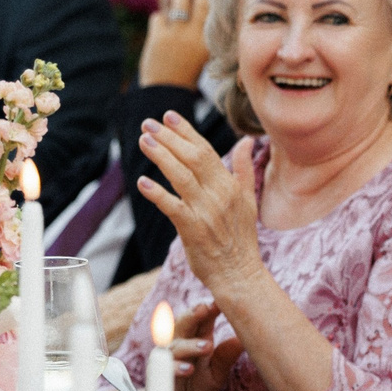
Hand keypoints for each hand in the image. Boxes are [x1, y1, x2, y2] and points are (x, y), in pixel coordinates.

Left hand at [138, 120, 265, 296]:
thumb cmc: (241, 239)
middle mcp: (219, 195)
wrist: (239, 274)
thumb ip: (244, 169)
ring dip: (161, 157)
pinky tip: (142, 182)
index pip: (206, 151)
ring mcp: (206, 212)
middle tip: (148, 124)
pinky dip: (157, 194)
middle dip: (169, 138)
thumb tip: (247, 141)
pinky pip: (172, 207)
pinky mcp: (193, 230)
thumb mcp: (249, 200)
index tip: (168, 116)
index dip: (186, 132)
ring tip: (144, 141)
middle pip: (192, 158)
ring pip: (181, 177)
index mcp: (230, 186)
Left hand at [140, 0, 209, 88]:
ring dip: (178, 2)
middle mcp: (195, 34)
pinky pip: (159, 16)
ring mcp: (176, 34)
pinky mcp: (158, 35)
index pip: (214, 8)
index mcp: (209, 40)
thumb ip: (204, 30)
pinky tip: (162, 34)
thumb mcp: (204, 52)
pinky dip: (160, 22)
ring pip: (178, 0)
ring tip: (178, 14)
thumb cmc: (188, 69)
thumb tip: (204, 2)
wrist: (167, 90)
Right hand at [166, 301, 244, 390]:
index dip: (209, 309)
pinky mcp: (159, 374)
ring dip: (190, 345)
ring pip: (176, 345)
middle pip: (184, 324)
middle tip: (206, 308)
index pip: (202, 318)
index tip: (221, 302)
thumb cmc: (198, 386)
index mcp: (196, 337)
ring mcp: (168, 357)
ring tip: (207, 346)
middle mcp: (180, 343)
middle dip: (193, 314)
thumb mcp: (216, 373)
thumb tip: (242, 341)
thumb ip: (225, 357)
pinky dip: (177, 368)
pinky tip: (189, 369)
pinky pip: (166, 368)